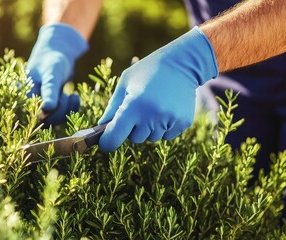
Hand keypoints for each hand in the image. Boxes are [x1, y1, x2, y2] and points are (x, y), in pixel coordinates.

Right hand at [26, 23, 87, 124]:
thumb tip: (47, 109)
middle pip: (43, 121)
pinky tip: (73, 96)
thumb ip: (50, 90)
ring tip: (71, 95)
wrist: (57, 56)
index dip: (48, 114)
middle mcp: (28, 105)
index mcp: (23, 96)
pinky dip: (71, 109)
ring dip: (66, 109)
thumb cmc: (52, 61)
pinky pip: (62, 117)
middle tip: (65, 95)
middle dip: (59, 110)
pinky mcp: (50, 110)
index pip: (32, 116)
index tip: (59, 101)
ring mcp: (39, 108)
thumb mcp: (52, 73)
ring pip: (53, 120)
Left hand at [98, 27, 218, 151]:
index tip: (105, 142)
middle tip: (139, 109)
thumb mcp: (125, 83)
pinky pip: (167, 136)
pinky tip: (166, 109)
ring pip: (151, 138)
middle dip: (133, 128)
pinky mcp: (183, 123)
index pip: (115, 136)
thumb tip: (102, 128)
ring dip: (149, 128)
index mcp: (134, 105)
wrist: (182, 63)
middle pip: (135, 138)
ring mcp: (169, 120)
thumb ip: (113, 107)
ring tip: (154, 106)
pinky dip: (164, 127)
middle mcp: (152, 116)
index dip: (108, 141)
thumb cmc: (148, 71)